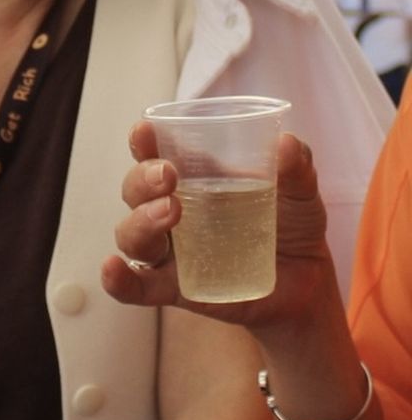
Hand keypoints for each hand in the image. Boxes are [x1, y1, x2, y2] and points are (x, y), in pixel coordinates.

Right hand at [101, 124, 337, 334]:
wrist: (307, 285)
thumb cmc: (292, 229)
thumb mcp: (301, 194)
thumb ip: (296, 169)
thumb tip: (286, 144)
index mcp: (191, 179)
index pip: (153, 154)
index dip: (142, 142)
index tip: (145, 130)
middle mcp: (168, 211)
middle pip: (134, 190)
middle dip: (143, 179)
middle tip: (169, 176)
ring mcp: (170, 251)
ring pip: (131, 234)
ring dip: (139, 221)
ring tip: (169, 213)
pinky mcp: (174, 289)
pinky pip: (135, 287)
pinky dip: (119, 279)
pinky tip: (113, 269)